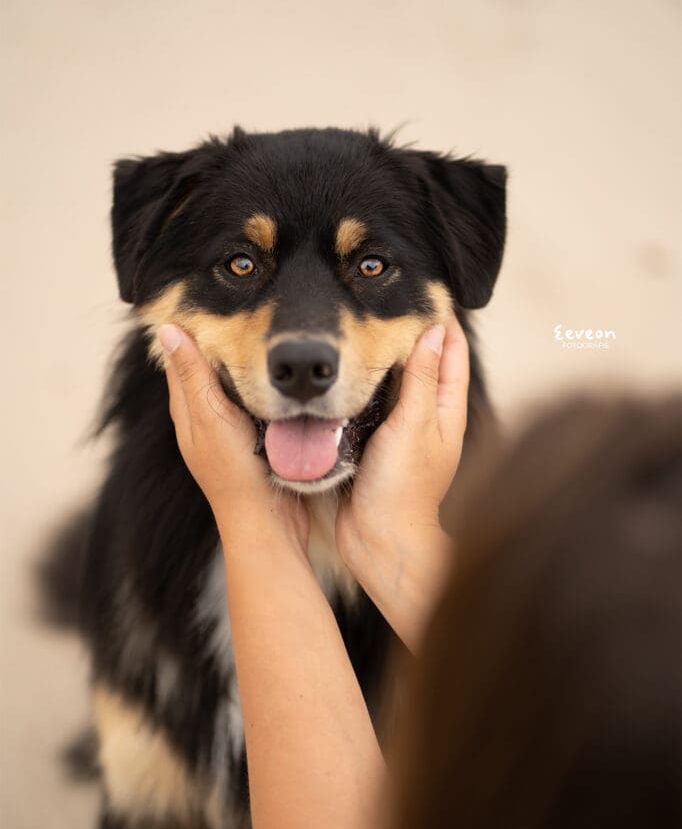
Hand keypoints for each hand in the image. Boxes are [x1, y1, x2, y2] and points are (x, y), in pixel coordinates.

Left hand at [159, 324, 308, 552]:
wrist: (268, 523)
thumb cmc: (236, 474)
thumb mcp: (211, 417)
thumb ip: (192, 375)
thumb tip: (167, 330)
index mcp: (187, 410)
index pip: (180, 357)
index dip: (188, 327)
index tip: (205, 296)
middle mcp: (205, 419)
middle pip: (207, 368)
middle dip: (218, 339)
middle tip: (241, 303)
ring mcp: (231, 431)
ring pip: (235, 384)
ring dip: (245, 361)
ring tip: (263, 329)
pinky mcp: (256, 441)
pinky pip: (257, 403)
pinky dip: (263, 385)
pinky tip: (281, 375)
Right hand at [335, 315, 468, 649]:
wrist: (379, 541)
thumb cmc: (402, 489)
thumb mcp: (413, 426)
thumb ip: (421, 379)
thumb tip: (433, 332)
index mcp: (446, 411)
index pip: (452, 352)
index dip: (443, 319)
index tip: (427, 287)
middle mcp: (427, 418)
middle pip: (424, 363)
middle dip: (411, 332)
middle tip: (387, 298)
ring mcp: (401, 433)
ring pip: (395, 383)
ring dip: (384, 358)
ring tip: (363, 323)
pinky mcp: (375, 446)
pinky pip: (372, 406)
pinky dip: (364, 386)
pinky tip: (344, 373)